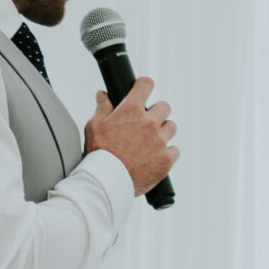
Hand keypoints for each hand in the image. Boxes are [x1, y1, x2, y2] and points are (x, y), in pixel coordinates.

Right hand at [85, 77, 177, 194]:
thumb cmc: (98, 155)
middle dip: (156, 113)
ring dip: (163, 132)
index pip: (146, 84)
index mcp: (130, 111)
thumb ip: (102, 108)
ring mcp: (159, 141)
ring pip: (171, 127)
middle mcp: (148, 123)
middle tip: (145, 124)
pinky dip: (167, 153)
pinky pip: (174, 150)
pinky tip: (154, 158)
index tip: (144, 90)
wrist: (105, 183)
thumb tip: (103, 95)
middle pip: (164, 106)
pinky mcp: (166, 159)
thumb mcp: (94, 127)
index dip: (145, 86)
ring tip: (149, 143)